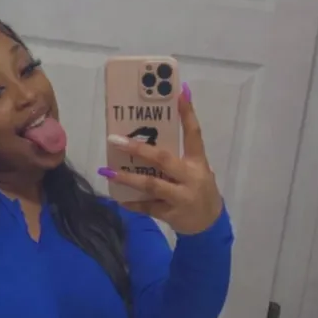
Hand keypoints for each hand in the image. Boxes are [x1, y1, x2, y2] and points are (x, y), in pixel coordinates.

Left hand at [99, 83, 222, 234]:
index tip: (178, 92)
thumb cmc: (198, 190)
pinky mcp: (171, 214)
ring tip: (108, 172)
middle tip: (114, 140)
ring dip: (128, 178)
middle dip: (138, 149)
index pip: (193, 133)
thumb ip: (178, 155)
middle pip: (163, 159)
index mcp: (198, 162)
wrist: (209, 225)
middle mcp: (190, 177)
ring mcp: (181, 197)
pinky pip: (147, 207)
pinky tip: (118, 197)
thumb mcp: (196, 170)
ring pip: (151, 185)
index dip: (187, 113)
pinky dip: (132, 203)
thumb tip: (151, 135)